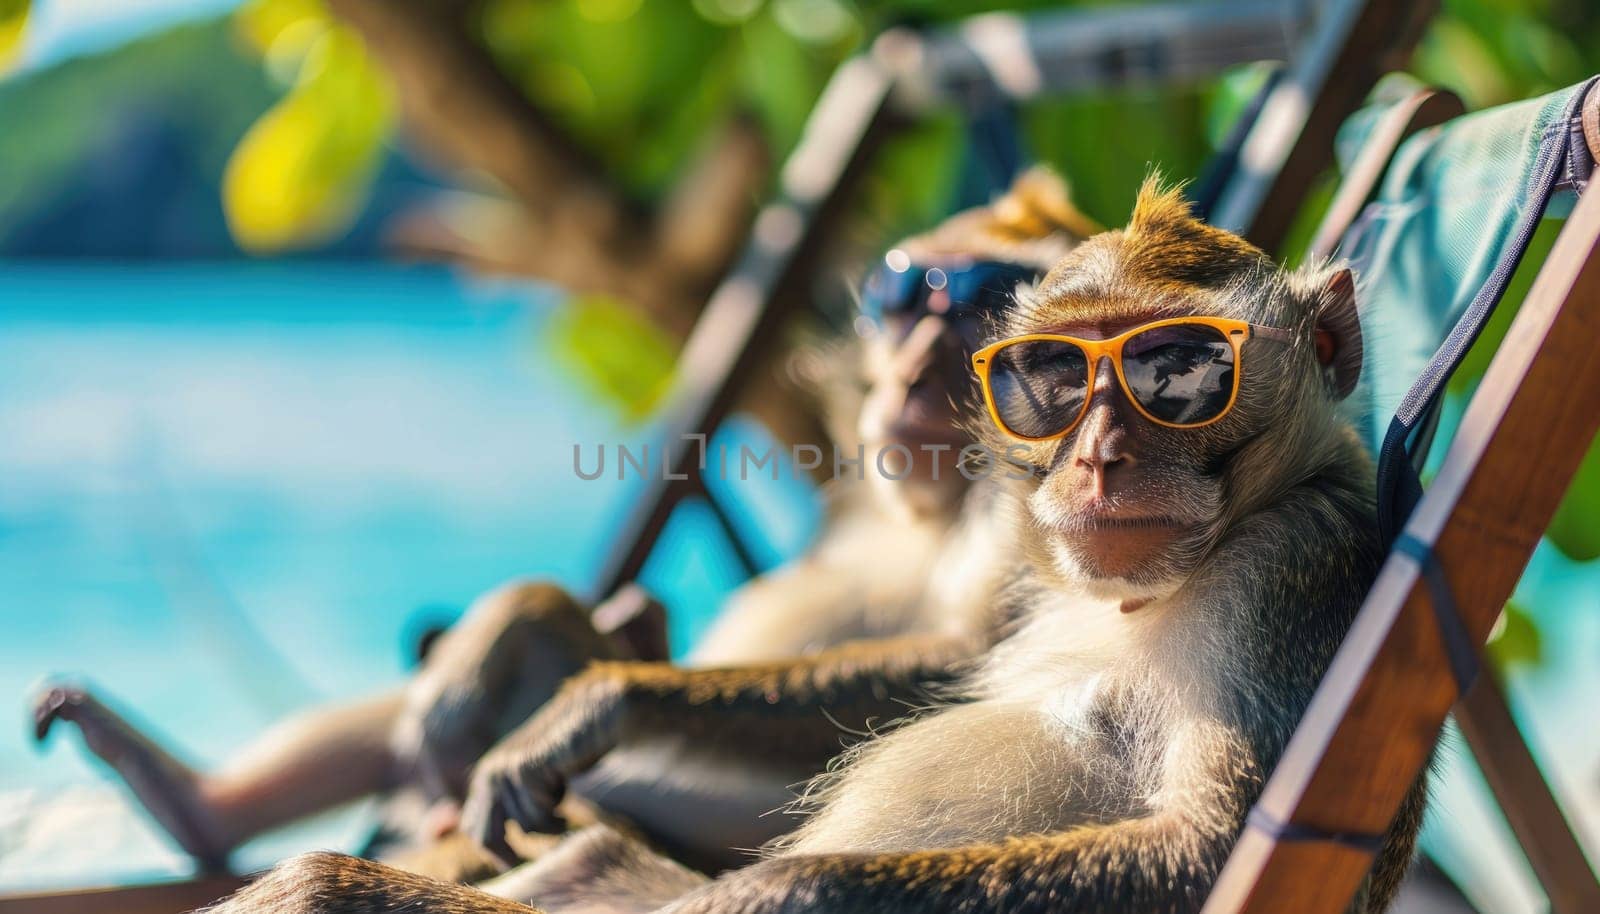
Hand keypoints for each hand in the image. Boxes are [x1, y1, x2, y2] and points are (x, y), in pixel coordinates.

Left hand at [458, 669, 625, 860]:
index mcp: (486, 776)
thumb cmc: (568, 751)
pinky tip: (566, 792)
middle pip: (485, 836)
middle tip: (538, 860)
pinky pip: (541, 815)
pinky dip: (558, 814)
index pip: (472, 827)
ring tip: (563, 807)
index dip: (492, 851)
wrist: (593, 717)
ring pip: (525, 826)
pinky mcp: (527, 770)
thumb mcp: (534, 780)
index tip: (516, 864)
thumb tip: (491, 843)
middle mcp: (489, 773)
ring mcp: (505, 771)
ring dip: (550, 824)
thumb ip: (512, 802)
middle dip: (510, 854)